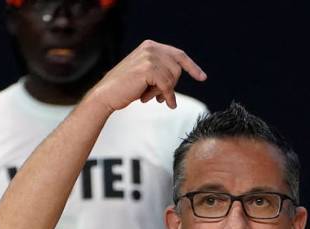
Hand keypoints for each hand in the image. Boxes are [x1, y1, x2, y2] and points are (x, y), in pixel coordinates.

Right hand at [87, 40, 205, 112]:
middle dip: (171, 85)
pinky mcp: (148, 69)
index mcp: (150, 46)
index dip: (192, 66)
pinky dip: (166, 96)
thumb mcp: (146, 75)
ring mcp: (149, 57)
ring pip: (172, 78)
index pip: (178, 54)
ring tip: (150, 97)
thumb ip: (161, 70)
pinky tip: (161, 102)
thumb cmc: (126, 87)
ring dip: (164, 92)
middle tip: (158, 96)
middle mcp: (150, 47)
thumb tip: (176, 77)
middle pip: (177, 69)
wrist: (107, 94)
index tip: (202, 77)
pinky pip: (167, 86)